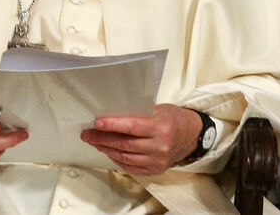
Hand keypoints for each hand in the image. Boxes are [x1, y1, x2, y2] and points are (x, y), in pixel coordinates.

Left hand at [82, 104, 202, 174]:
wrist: (191, 136)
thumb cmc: (173, 119)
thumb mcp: (159, 109)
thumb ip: (139, 114)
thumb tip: (113, 115)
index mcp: (161, 127)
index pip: (132, 127)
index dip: (112, 125)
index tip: (97, 123)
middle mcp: (160, 146)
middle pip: (124, 144)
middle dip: (102, 138)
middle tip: (88, 134)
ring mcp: (157, 160)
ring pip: (125, 156)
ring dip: (106, 149)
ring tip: (95, 142)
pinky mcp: (155, 170)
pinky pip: (130, 166)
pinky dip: (117, 159)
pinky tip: (108, 152)